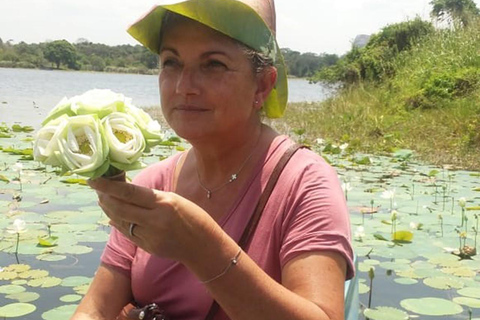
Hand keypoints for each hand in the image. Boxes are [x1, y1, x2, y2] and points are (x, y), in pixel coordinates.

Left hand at [88, 178, 220, 262]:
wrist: (204, 246)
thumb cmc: (194, 217)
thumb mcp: (175, 199)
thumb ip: (152, 198)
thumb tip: (127, 192)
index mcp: (163, 203)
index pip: (129, 192)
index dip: (108, 186)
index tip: (93, 179)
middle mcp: (155, 220)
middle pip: (120, 207)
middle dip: (105, 197)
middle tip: (97, 188)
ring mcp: (150, 236)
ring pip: (121, 220)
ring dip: (109, 209)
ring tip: (103, 200)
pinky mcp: (148, 247)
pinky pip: (128, 233)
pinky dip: (118, 223)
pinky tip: (113, 216)